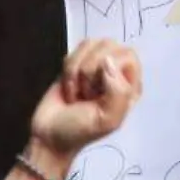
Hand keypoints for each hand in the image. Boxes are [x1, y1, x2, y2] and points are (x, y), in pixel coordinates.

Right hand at [29, 38, 142, 160]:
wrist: (49, 135)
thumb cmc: (79, 131)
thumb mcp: (107, 120)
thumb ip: (119, 92)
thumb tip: (107, 61)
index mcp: (130, 86)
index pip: (128, 56)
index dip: (108, 71)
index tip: (97, 93)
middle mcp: (117, 72)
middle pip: (109, 45)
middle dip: (90, 71)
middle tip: (85, 95)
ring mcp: (97, 65)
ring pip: (91, 44)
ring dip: (77, 70)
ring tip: (77, 92)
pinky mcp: (78, 63)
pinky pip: (76, 49)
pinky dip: (68, 68)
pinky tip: (69, 86)